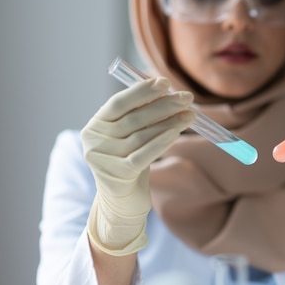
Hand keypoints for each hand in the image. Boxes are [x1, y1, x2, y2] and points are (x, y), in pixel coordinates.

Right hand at [80, 77, 195, 254]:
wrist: (122, 201)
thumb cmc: (130, 161)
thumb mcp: (130, 136)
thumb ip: (140, 115)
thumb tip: (167, 91)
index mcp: (95, 125)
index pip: (118, 103)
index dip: (142, 91)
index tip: (165, 82)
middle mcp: (94, 141)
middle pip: (133, 118)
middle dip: (163, 105)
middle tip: (187, 97)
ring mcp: (103, 160)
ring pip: (142, 136)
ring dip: (169, 123)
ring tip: (190, 115)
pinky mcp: (117, 176)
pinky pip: (143, 155)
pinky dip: (161, 142)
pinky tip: (176, 132)